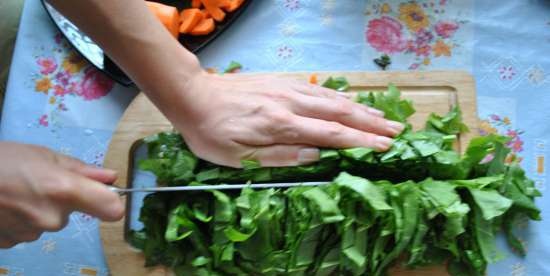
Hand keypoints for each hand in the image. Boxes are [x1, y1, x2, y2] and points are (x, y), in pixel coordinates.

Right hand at [0, 142, 123, 247]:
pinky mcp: (11, 245)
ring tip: (14, 191)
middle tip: (36, 181)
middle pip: (73, 213)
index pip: (112, 209)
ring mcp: (31, 234)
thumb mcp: (42, 154)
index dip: (111, 202)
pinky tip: (4, 206)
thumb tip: (111, 177)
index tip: (103, 194)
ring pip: (49, 221)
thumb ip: (81, 169)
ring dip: (39, 209)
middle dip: (62, 199)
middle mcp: (52, 218)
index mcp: (63, 190)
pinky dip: (21, 220)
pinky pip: (28, 231)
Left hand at [165, 72, 403, 167]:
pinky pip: (316, 90)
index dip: (361, 141)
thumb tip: (316, 155)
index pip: (331, 134)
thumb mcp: (238, 157)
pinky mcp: (281, 83)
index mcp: (280, 125)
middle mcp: (289, 104)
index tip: (385, 147)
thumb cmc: (211, 132)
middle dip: (370, 123)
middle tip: (397, 131)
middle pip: (339, 113)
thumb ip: (280, 156)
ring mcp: (287, 90)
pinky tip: (349, 100)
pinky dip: (338, 96)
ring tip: (383, 116)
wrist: (192, 96)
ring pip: (331, 99)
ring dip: (360, 108)